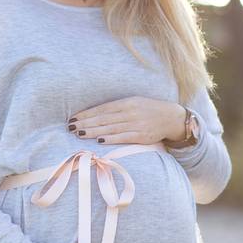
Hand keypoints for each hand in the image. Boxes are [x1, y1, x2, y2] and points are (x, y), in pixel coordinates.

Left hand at [68, 96, 185, 144]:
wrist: (171, 117)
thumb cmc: (148, 110)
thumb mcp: (134, 103)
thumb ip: (116, 109)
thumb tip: (94, 115)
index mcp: (127, 102)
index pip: (102, 109)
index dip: (87, 114)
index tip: (73, 118)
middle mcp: (130, 112)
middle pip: (104, 119)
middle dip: (86, 123)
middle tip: (70, 127)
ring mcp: (137, 124)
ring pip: (111, 128)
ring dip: (93, 131)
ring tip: (79, 134)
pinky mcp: (143, 136)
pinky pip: (124, 137)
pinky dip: (111, 138)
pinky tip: (99, 140)